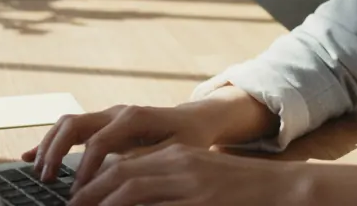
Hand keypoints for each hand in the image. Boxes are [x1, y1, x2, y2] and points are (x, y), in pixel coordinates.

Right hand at [23, 104, 215, 187]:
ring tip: (41, 174)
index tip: (78, 192)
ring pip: (67, 123)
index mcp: (134, 117)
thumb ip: (147, 159)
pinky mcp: (102, 123)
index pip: (99, 141)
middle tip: (48, 179)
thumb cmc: (189, 138)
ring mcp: (107, 115)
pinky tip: (29, 157)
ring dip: (49, 146)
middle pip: (74, 124)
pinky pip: (70, 129)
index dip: (85, 168)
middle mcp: (117, 112)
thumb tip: (119, 174)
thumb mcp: (176, 151)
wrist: (195, 120)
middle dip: (56, 151)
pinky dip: (49, 142)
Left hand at [67, 144, 309, 205]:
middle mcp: (179, 164)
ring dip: (105, 205)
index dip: (94, 182)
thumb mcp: (198, 177)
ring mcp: (190, 185)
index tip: (76, 199)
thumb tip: (132, 196)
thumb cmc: (237, 188)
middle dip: (90, 194)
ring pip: (133, 191)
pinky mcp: (201, 202)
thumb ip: (165, 183)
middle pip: (121, 174)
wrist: (281, 187)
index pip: (123, 164)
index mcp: (177, 156)